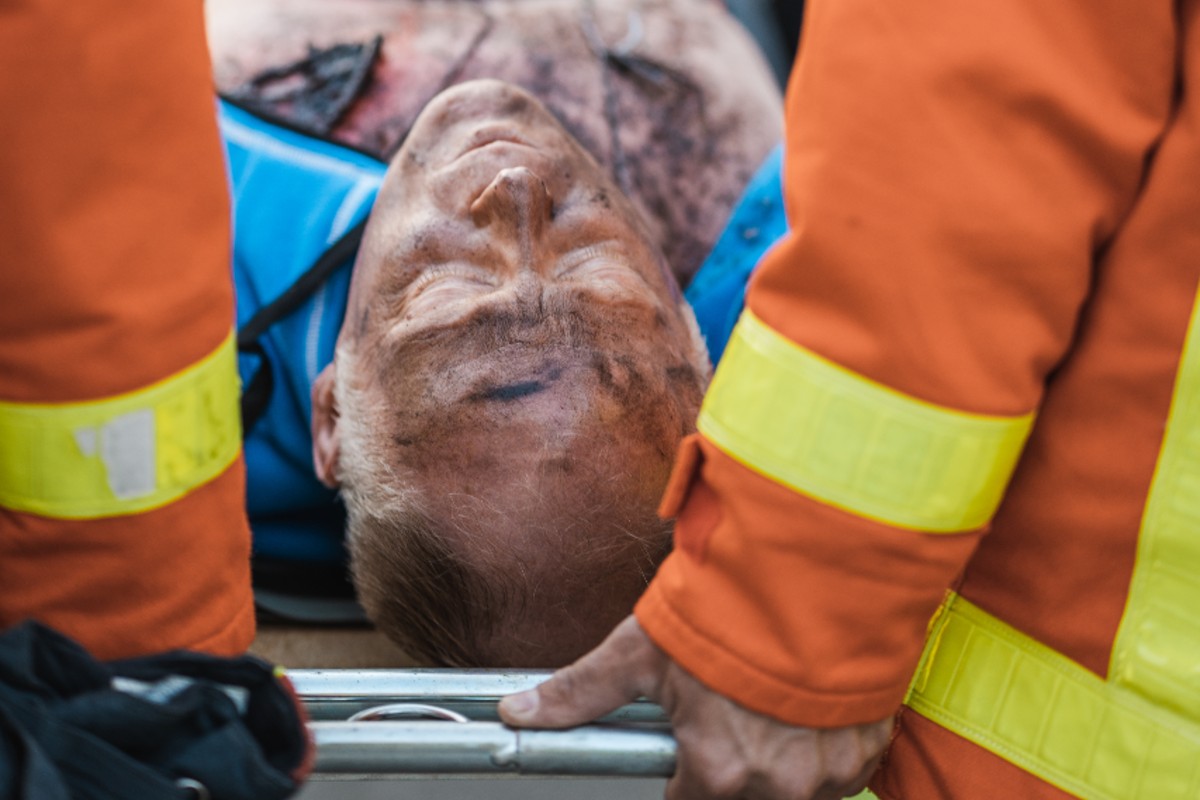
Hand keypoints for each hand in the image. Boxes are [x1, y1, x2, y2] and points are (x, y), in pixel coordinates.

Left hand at [499, 616, 892, 799]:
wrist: (820, 571)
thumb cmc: (731, 607)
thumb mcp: (642, 649)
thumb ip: (580, 691)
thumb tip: (515, 712)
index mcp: (719, 770)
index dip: (684, 775)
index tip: (689, 743)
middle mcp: (778, 784)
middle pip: (742, 797)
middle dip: (731, 763)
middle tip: (730, 709)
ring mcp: (829, 770)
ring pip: (794, 788)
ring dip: (781, 758)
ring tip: (769, 705)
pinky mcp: (868, 748)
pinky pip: (841, 770)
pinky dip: (824, 747)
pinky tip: (807, 705)